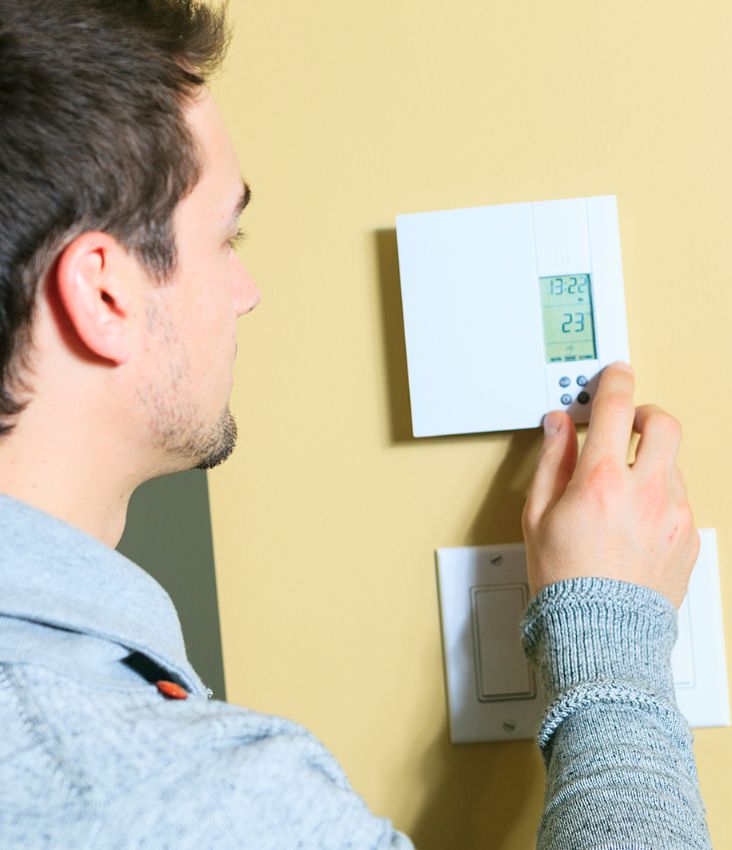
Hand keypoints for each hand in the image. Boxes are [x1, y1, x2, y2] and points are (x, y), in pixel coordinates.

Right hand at [522, 362, 698, 607]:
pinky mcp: (689, 537)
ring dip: (648, 465)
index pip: (614, 408)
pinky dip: (658, 499)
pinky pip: (678, 500)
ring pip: (671, 464)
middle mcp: (645, 493)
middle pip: (663, 424)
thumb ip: (551, 461)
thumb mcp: (538, 516)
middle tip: (628, 423)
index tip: (614, 374)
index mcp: (601, 482)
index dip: (614, 382)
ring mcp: (673, 515)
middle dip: (645, 414)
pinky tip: (635, 523)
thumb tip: (558, 428)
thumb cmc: (565, 582)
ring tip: (622, 494)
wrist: (601, 634)